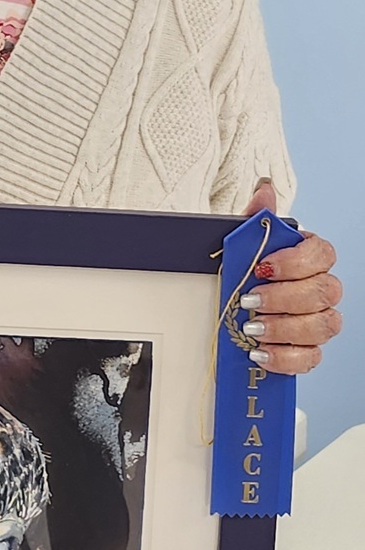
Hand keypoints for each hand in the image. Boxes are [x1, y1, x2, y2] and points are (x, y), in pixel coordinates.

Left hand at [239, 179, 341, 373]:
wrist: (225, 306)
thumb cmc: (240, 273)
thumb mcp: (239, 244)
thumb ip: (254, 219)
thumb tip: (265, 191)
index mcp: (309, 257)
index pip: (322, 254)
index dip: (296, 262)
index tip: (262, 268)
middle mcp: (320, 288)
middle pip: (325, 291)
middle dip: (285, 298)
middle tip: (250, 301)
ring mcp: (318, 320)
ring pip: (324, 325)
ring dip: (285, 328)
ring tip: (252, 328)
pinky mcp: (308, 350)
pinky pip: (312, 357)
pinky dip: (285, 358)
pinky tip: (260, 352)